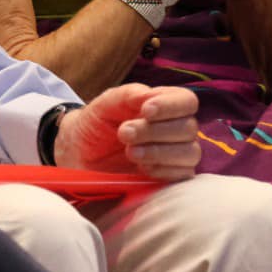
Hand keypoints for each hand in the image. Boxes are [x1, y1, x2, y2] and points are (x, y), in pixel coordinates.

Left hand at [53, 84, 200, 179]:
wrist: (82, 152)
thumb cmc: (98, 122)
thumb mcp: (107, 103)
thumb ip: (129, 95)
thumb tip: (151, 96)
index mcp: (164, 104)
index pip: (186, 101)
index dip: (170, 106)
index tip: (145, 111)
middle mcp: (176, 128)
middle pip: (188, 128)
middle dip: (155, 131)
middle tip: (125, 133)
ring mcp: (177, 154)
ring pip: (189, 153)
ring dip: (159, 152)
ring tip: (130, 151)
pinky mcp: (172, 177)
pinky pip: (182, 176)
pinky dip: (162, 171)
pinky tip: (141, 168)